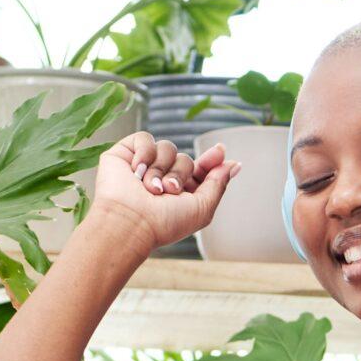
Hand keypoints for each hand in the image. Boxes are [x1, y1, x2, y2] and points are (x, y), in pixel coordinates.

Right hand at [88, 132, 241, 252]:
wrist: (130, 221)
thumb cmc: (165, 222)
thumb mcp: (203, 208)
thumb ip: (219, 184)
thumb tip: (234, 164)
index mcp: (181, 193)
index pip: (199, 169)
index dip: (210, 161)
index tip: (219, 151)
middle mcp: (161, 178)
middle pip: (185, 158)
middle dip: (180, 174)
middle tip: (168, 191)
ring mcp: (143, 166)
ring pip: (167, 147)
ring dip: (161, 168)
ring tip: (149, 188)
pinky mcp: (125, 154)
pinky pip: (145, 138)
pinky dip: (144, 153)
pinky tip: (135, 171)